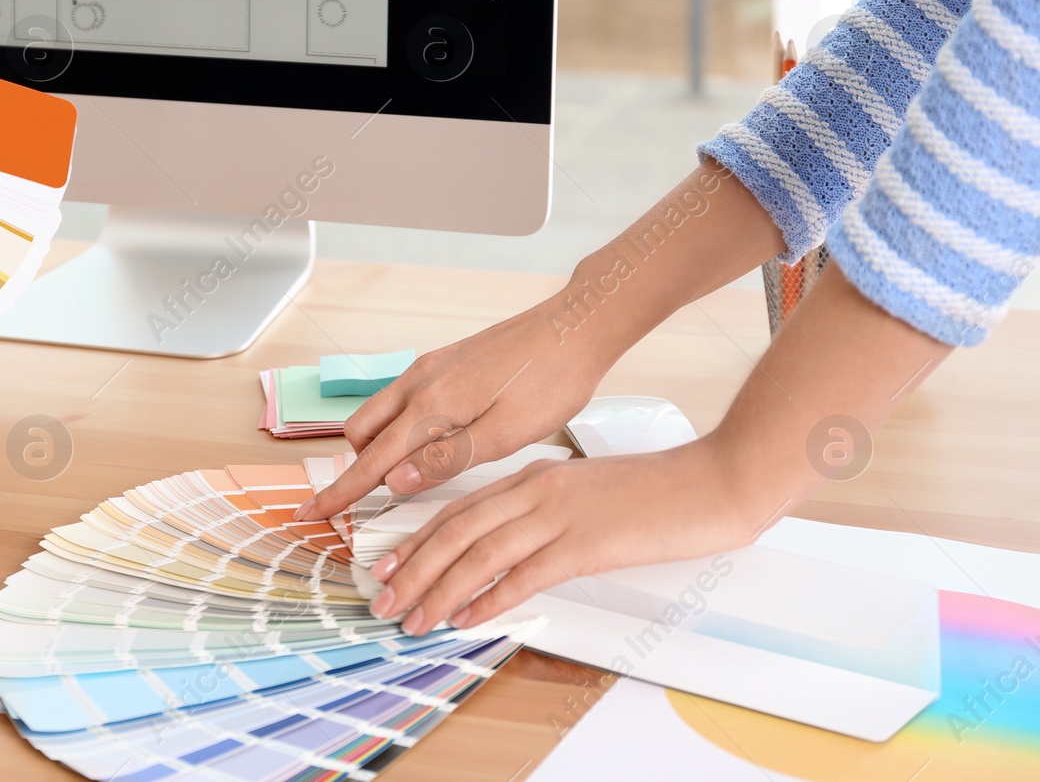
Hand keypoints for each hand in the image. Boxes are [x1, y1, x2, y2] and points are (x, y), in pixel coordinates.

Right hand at [296, 301, 620, 521]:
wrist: (575, 327)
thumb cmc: (550, 380)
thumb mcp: (504, 435)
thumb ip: (444, 460)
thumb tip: (394, 481)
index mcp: (432, 406)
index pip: (371, 460)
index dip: (340, 492)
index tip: (310, 514)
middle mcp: (420, 382)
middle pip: (361, 434)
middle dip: (357, 470)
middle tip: (369, 504)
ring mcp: (430, 368)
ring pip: (380, 414)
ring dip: (378, 448)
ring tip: (404, 478)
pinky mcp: (444, 362)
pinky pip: (402, 400)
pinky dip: (399, 427)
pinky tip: (429, 442)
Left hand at [365, 439, 770, 635]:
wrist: (710, 482)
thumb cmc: (655, 493)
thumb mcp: (584, 491)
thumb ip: (545, 509)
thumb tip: (512, 542)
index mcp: (533, 476)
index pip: (459, 509)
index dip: (418, 540)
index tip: (389, 566)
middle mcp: (536, 491)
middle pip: (456, 531)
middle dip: (412, 569)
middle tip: (384, 600)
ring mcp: (559, 516)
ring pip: (479, 555)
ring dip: (439, 590)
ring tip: (414, 618)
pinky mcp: (586, 544)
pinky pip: (525, 574)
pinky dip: (491, 598)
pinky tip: (469, 617)